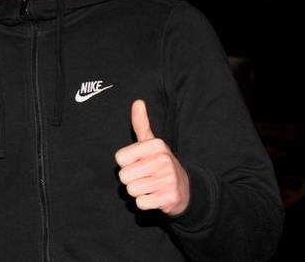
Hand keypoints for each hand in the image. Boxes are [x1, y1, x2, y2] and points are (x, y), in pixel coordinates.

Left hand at [114, 99, 189, 215]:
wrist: (185, 189)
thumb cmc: (160, 164)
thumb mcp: (151, 143)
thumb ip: (141, 124)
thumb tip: (138, 101)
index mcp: (156, 145)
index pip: (119, 158)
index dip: (127, 163)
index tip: (140, 162)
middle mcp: (163, 160)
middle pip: (124, 176)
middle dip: (131, 180)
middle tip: (145, 177)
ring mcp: (168, 179)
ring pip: (131, 190)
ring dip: (138, 191)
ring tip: (151, 186)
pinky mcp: (169, 197)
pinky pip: (141, 203)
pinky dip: (145, 203)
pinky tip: (156, 196)